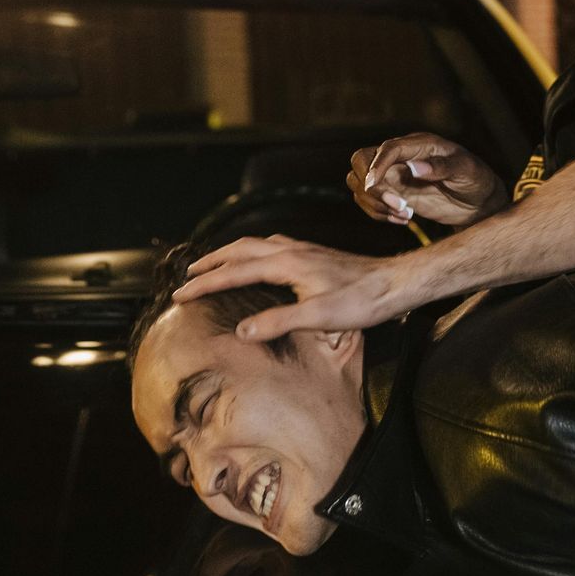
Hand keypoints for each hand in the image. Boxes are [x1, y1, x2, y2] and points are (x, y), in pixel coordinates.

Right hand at [173, 235, 402, 340]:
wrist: (394, 283)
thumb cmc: (361, 301)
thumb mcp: (318, 317)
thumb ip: (278, 322)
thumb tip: (241, 331)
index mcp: (286, 264)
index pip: (234, 272)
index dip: (205, 284)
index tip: (180, 294)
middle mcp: (291, 250)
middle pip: (239, 249)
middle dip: (211, 262)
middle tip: (188, 276)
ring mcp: (302, 249)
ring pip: (255, 244)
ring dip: (230, 253)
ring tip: (214, 265)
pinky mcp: (313, 254)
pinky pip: (271, 245)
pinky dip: (252, 251)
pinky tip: (258, 260)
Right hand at [346, 133, 508, 228]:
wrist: (479, 202)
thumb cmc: (476, 180)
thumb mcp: (466, 171)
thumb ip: (442, 167)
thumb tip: (413, 167)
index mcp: (419, 144)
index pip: (387, 148)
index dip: (376, 165)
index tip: (373, 185)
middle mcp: (402, 157)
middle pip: (361, 159)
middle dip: (370, 186)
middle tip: (397, 205)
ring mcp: (395, 175)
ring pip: (359, 183)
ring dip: (374, 203)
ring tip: (404, 215)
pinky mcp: (393, 193)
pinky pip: (368, 201)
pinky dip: (378, 213)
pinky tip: (403, 219)